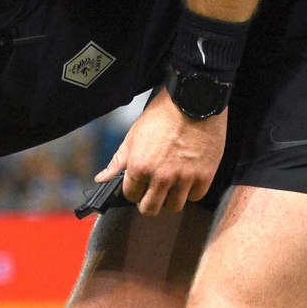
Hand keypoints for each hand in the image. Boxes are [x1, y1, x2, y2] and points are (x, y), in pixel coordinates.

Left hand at [97, 90, 226, 215]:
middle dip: (149, 202)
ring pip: (174, 206)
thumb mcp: (134, 135)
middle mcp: (161, 177)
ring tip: (172, 185)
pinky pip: (196, 196)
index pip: (131, 195)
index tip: (140, 185)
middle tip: (154, 193)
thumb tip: (101, 179)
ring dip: (171, 198)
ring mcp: (184, 178)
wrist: (194, 99)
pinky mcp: (204, 175)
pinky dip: (192, 191)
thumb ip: (118, 161)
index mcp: (140, 167)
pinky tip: (188, 178)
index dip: (134, 191)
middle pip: (150, 209)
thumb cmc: (162, 114)